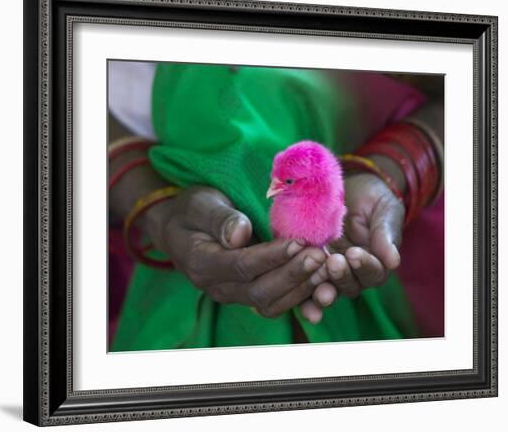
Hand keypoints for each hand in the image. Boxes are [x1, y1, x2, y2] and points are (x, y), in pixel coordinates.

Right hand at [142, 186, 326, 317]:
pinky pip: (275, 303)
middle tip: (320, 255)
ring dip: (300, 288)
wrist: (180, 229)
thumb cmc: (192, 210)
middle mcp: (216, 286)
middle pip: (259, 291)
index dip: (272, 257)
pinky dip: (299, 295)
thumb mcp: (200, 204)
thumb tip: (240, 235)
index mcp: (201, 262)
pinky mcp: (246, 294)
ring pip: (270, 303)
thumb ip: (219, 219)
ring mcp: (231, 294)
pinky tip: (320, 279)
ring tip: (326, 268)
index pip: (241, 266)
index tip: (298, 242)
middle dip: (293, 274)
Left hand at [299, 173, 404, 322]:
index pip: (372, 273)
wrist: (349, 188)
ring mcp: (328, 271)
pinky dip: (299, 293)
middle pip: (349, 286)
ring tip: (314, 281)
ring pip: (326, 288)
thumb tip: (393, 261)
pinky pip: (304, 282)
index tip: (354, 253)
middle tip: (333, 263)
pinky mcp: (308, 265)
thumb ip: (386, 234)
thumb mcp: (384, 211)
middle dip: (341, 276)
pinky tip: (292, 290)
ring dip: (320, 289)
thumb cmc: (373, 200)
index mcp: (375, 264)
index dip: (364, 265)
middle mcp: (352, 274)